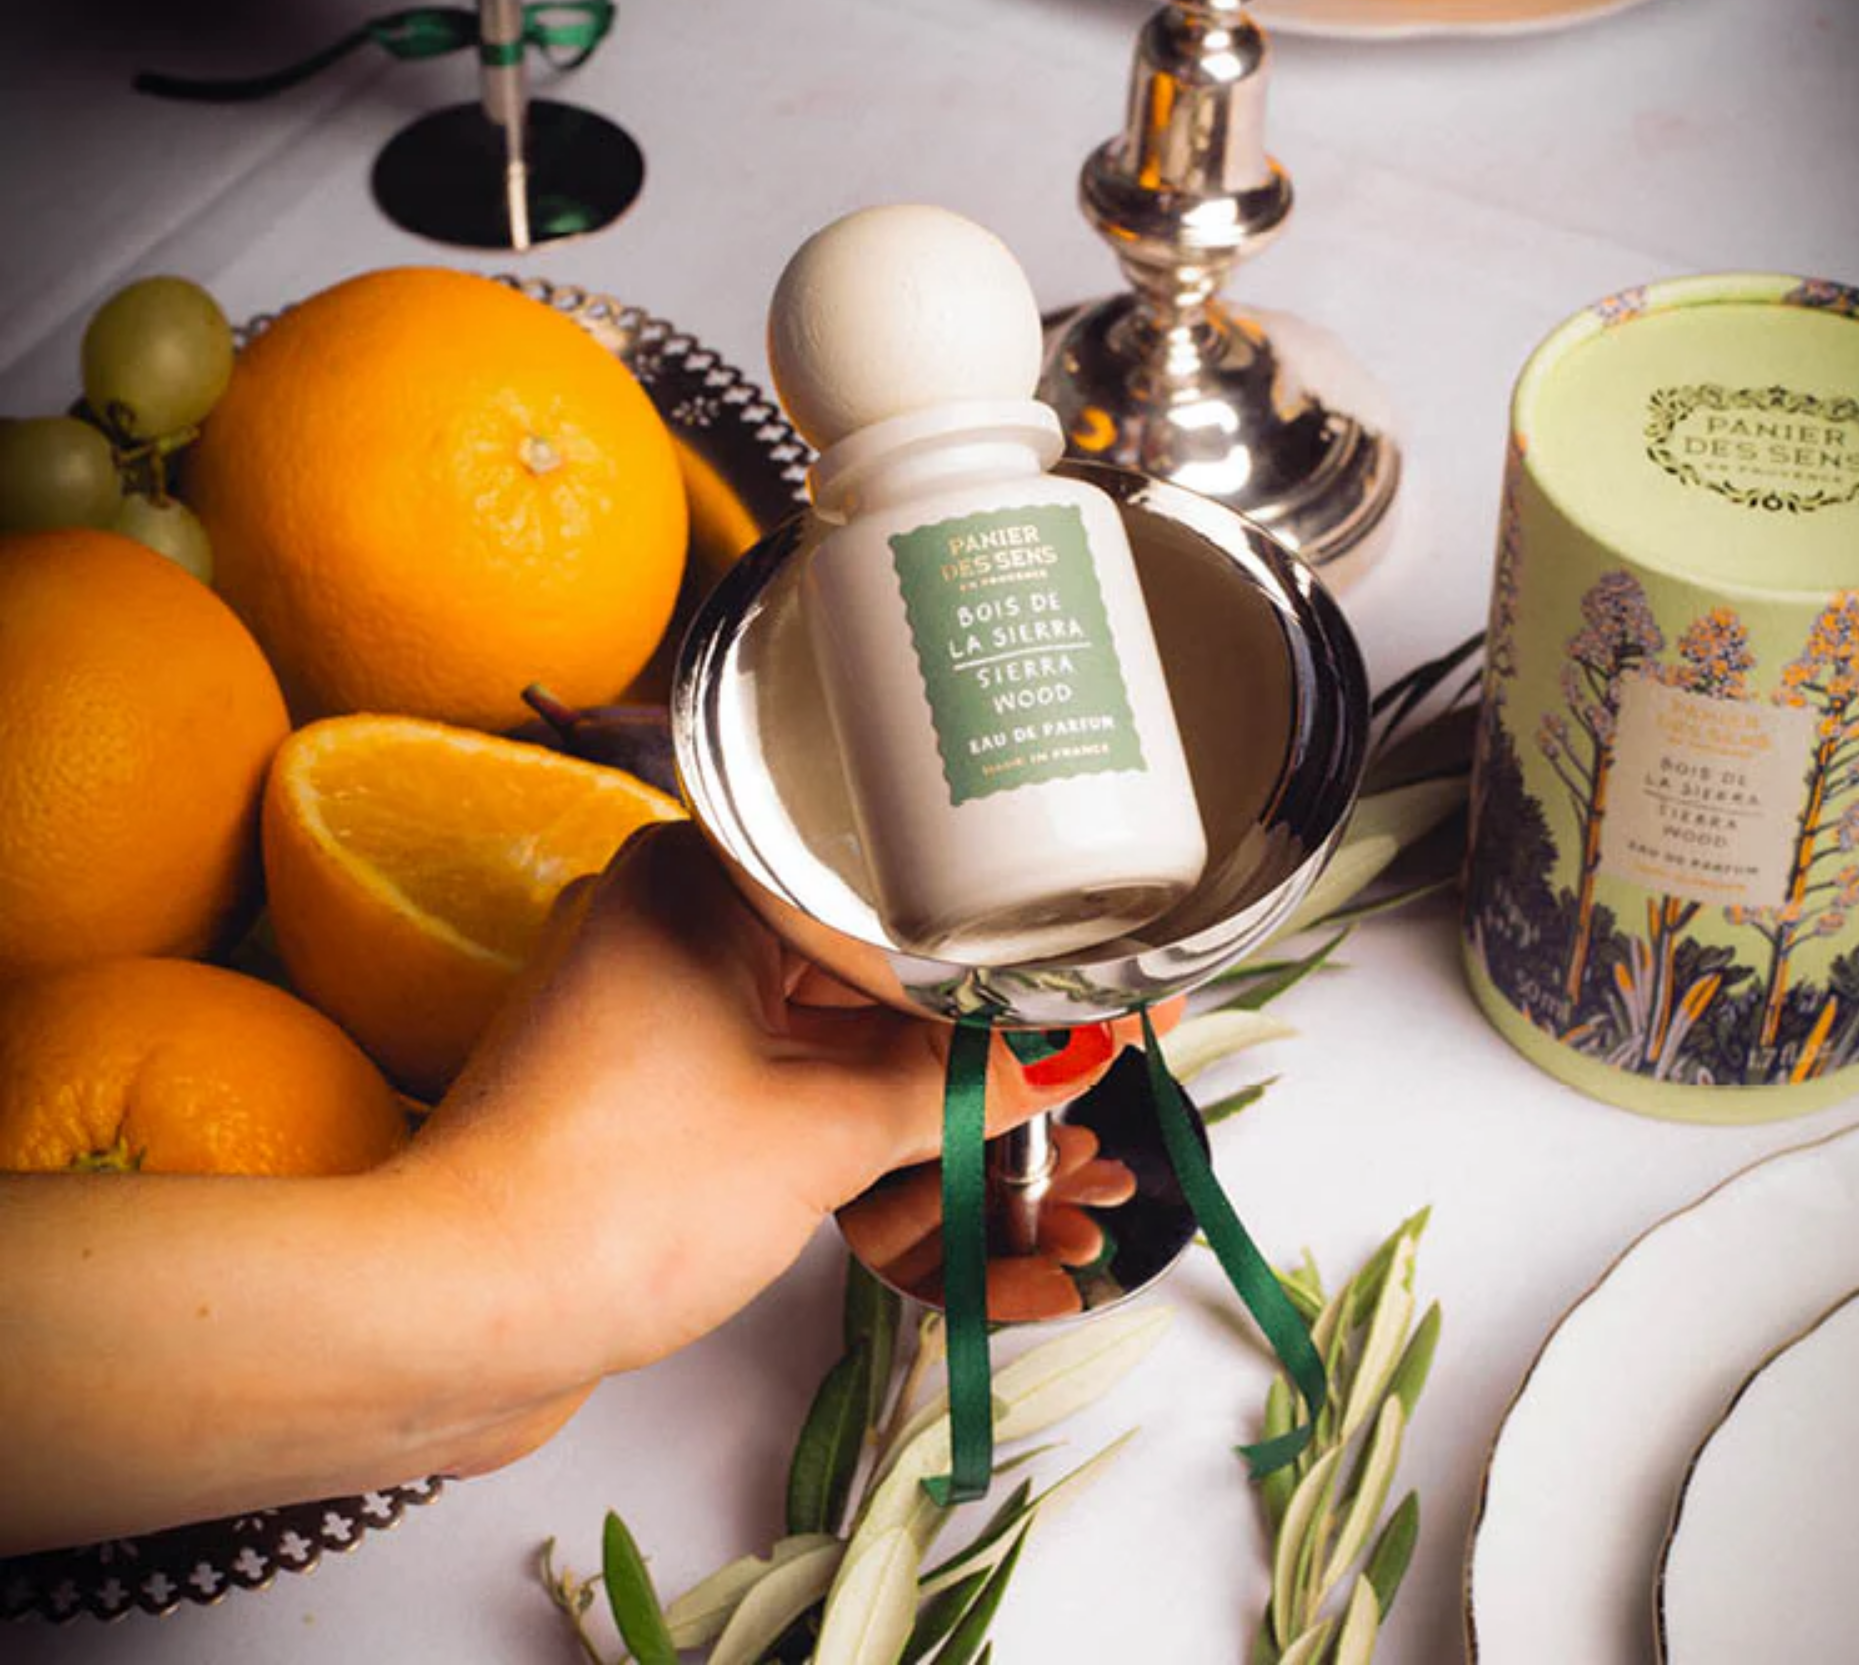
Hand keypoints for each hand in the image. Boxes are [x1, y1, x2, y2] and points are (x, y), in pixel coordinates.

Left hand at [400, 820, 1159, 1461]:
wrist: (458, 1315)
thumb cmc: (622, 1197)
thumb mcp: (823, 1131)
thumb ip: (955, 1086)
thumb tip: (1067, 1053)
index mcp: (696, 875)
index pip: (879, 888)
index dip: (981, 948)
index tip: (1060, 983)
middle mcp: (661, 917)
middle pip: (848, 957)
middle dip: (948, 1027)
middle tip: (1054, 1059)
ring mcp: (642, 1002)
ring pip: (810, 1023)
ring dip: (899, 1079)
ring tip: (1009, 1115)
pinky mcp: (634, 1081)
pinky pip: (765, 1072)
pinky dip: (835, 1111)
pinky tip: (918, 1147)